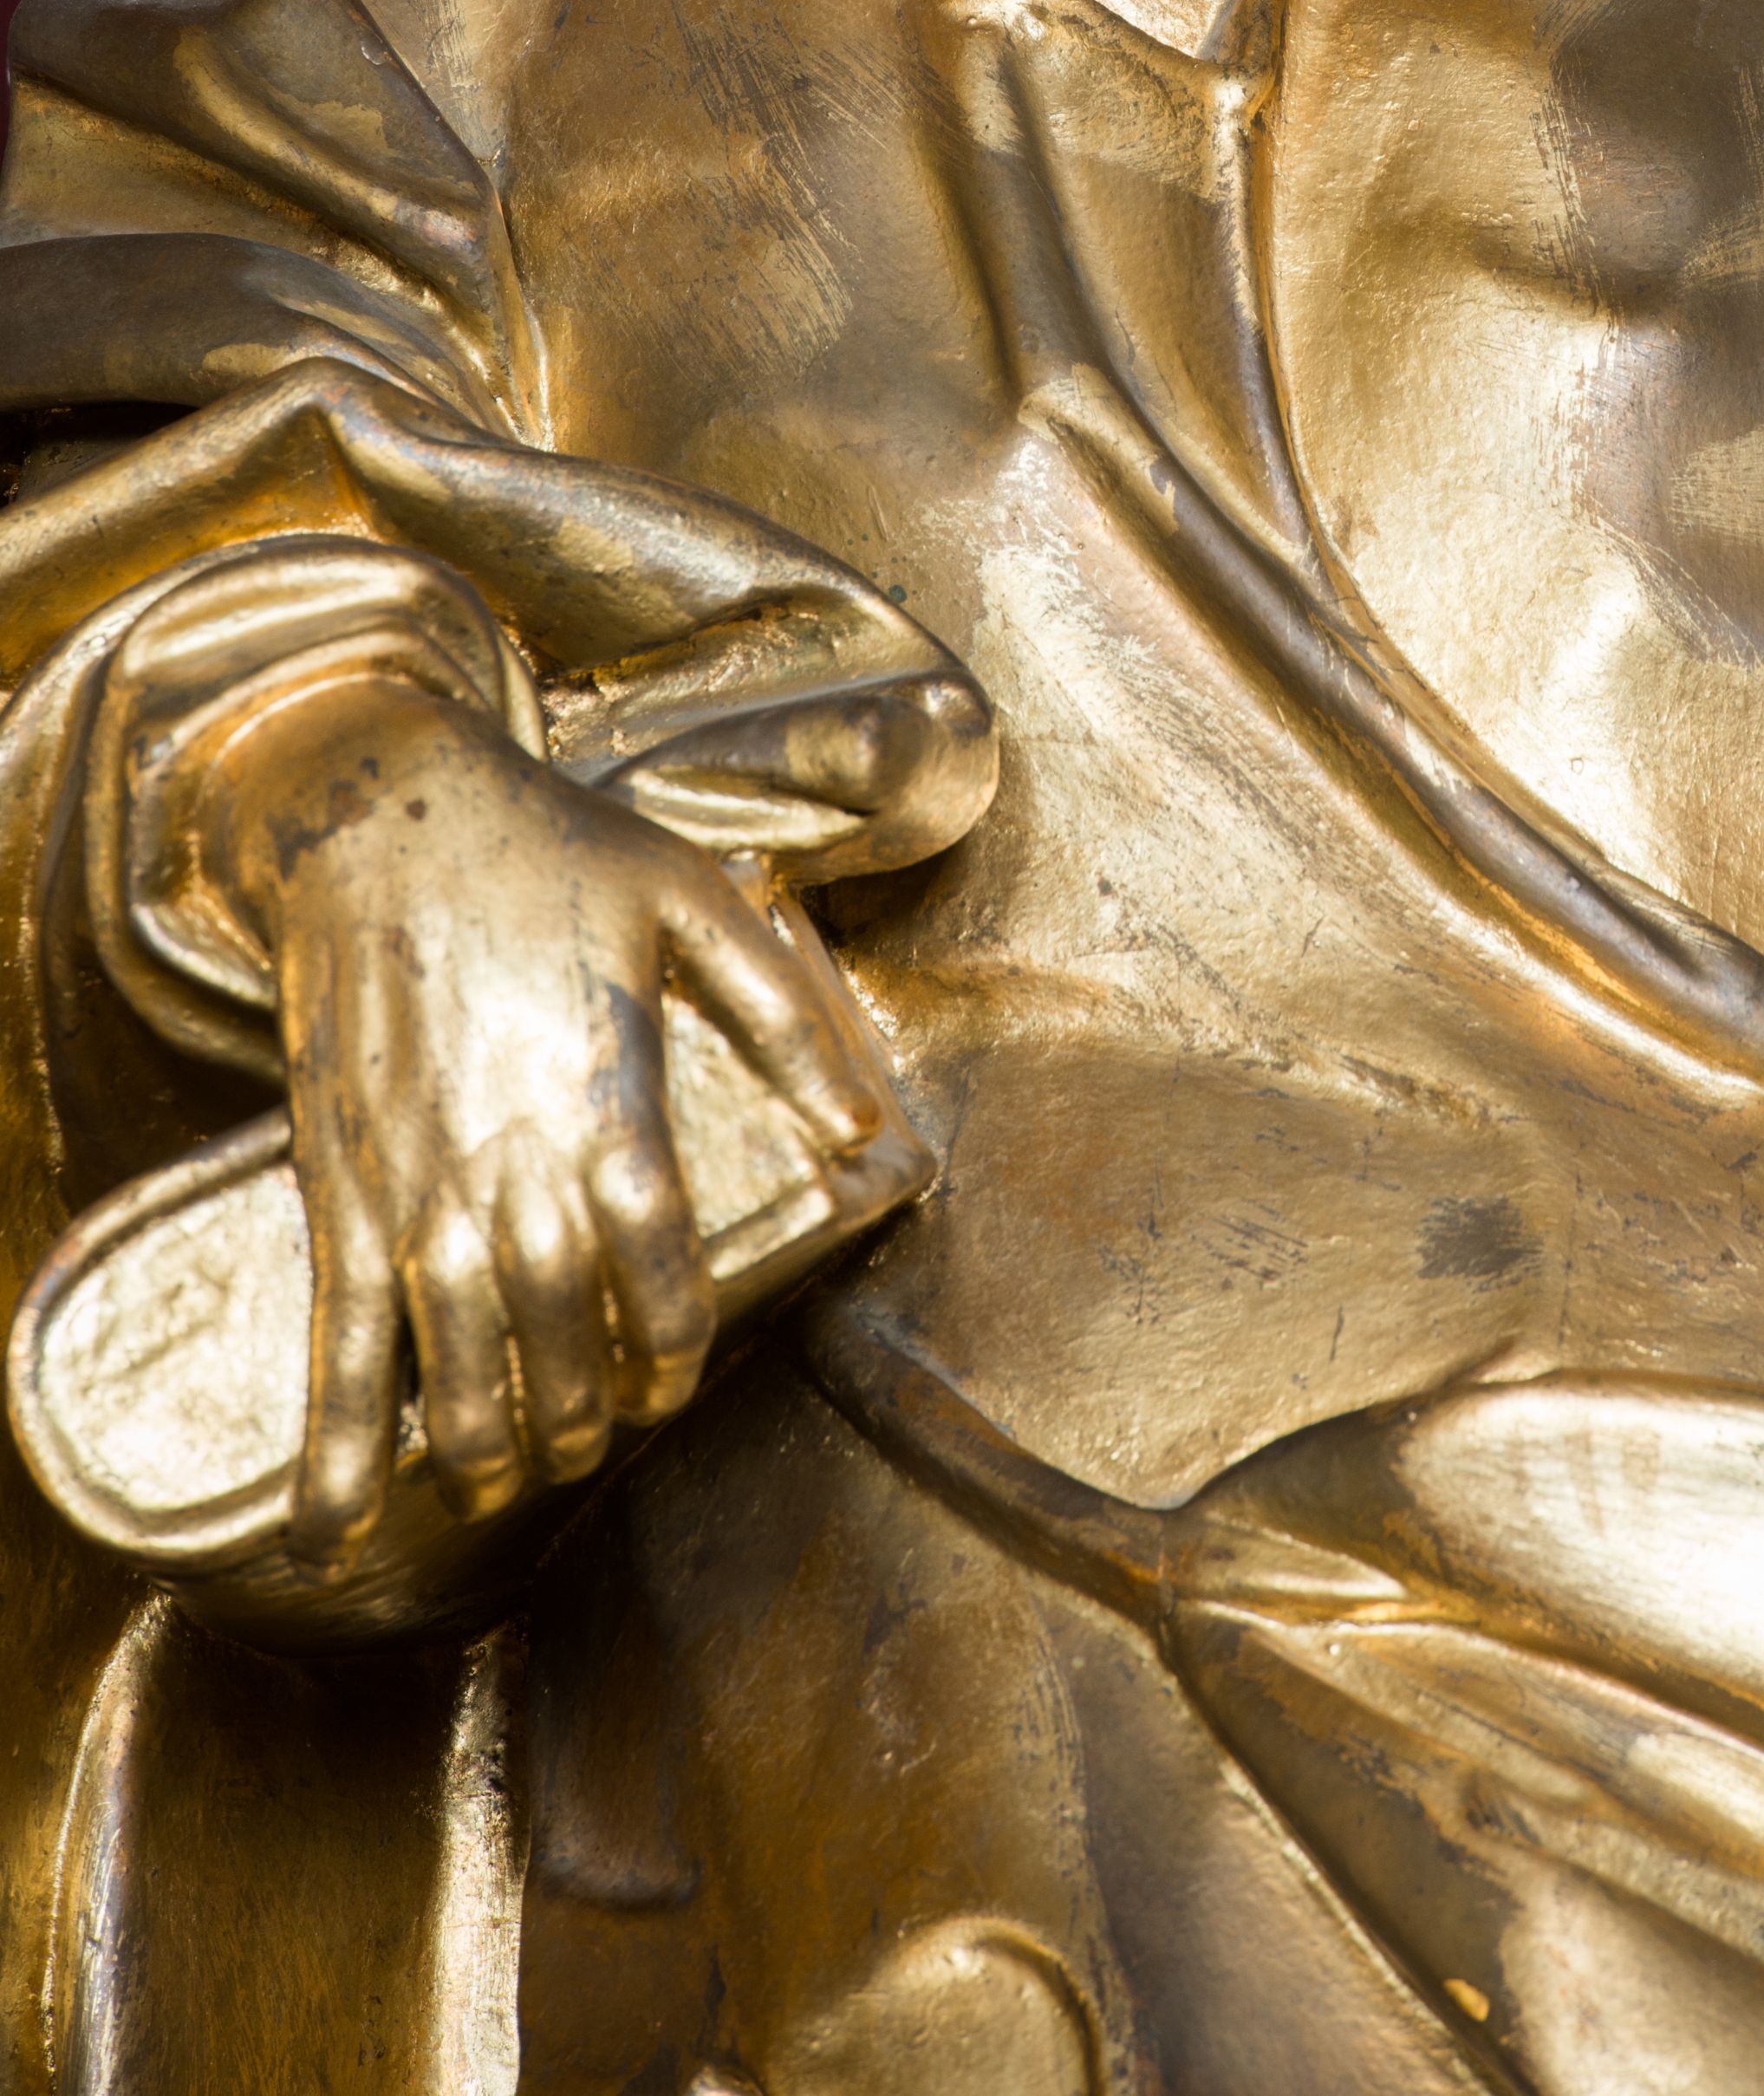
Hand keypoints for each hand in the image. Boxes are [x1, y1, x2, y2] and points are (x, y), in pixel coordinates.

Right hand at [204, 670, 895, 1573]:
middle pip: (555, 1323)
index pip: (654, 1254)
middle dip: (578, 1409)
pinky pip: (337, 1331)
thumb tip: (861, 1129)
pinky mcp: (341, 1183)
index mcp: (604, 1091)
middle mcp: (509, 1154)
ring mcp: (416, 1179)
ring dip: (478, 1440)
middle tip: (589, 1440)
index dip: (672, 1336)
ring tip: (498, 1482)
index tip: (674, 1377)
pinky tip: (329, 1519)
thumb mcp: (696, 900)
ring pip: (452, 1352)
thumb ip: (782, 1019)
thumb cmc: (553, 852)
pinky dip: (332, 1436)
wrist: (382, 817)